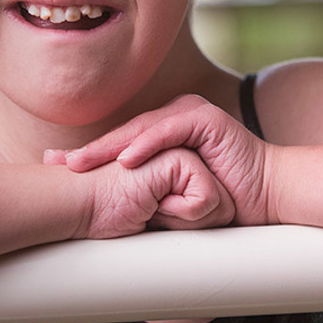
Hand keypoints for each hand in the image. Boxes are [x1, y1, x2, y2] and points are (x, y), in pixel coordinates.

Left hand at [51, 95, 273, 225]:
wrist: (266, 197)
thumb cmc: (223, 202)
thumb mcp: (173, 196)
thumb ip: (146, 192)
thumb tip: (107, 209)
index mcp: (164, 131)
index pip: (120, 143)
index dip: (90, 156)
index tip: (56, 170)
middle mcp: (174, 116)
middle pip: (123, 134)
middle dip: (89, 151)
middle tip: (56, 164)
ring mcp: (190, 113)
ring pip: (140, 130)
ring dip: (109, 147)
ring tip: (81, 163)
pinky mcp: (206, 118)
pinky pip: (168, 130)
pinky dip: (145, 145)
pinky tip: (124, 160)